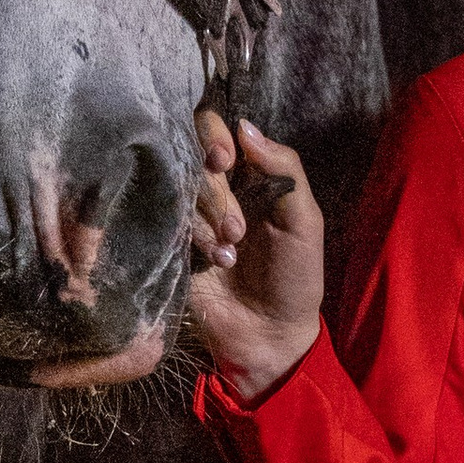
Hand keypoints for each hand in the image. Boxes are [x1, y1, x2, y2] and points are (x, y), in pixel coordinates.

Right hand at [186, 110, 324, 401]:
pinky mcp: (164, 241)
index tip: (226, 159)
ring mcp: (183, 214)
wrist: (268, 336)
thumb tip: (244, 126)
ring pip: (171, 188)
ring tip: (229, 255)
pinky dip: (188, 239)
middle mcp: (210, 186)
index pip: (213, 127)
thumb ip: (285, 169)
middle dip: (214, 191)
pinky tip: (211, 263)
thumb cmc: (294, 278)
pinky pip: (159, 219)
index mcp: (245, 173)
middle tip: (237, 230)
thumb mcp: (304, 222)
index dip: (213, 135)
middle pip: (188, 155)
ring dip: (204, 220)